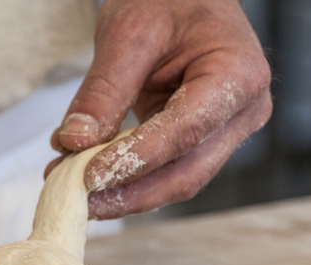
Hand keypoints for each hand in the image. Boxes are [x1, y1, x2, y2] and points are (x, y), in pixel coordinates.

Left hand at [46, 0, 271, 219]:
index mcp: (237, 75)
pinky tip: (84, 178)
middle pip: (185, 173)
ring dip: (120, 194)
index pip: (184, 131)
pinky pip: (164, 173)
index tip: (87, 177)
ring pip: (174, 182)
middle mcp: (242, 111)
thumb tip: (74, 142)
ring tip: (68, 186)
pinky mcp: (201, 143)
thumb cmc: (167, 0)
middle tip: (74, 199)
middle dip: (127, 194)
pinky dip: (124, 181)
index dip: (134, 161)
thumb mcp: (128, 33)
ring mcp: (225, 132)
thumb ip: (103, 90)